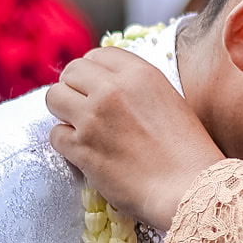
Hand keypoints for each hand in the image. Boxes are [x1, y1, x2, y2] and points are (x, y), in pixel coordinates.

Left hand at [46, 48, 222, 229]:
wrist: (189, 188)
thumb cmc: (189, 152)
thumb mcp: (171, 102)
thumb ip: (139, 88)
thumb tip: (110, 87)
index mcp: (141, 74)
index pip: (99, 54)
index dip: (94, 70)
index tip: (96, 85)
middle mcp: (113, 89)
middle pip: (71, 71)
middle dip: (74, 87)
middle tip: (83, 106)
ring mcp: (94, 118)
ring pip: (54, 97)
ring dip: (63, 111)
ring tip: (79, 126)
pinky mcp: (82, 148)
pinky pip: (55, 134)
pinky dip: (65, 143)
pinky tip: (84, 151)